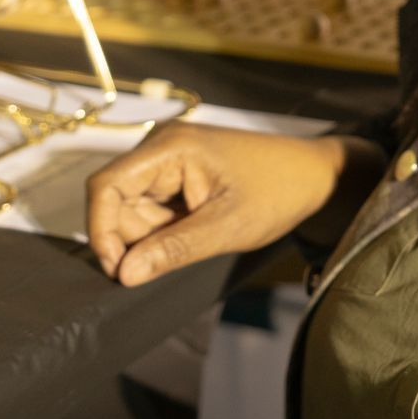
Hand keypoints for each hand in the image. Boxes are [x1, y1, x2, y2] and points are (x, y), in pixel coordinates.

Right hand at [86, 124, 376, 286]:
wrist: (316, 176)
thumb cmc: (279, 192)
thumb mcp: (228, 227)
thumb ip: (173, 250)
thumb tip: (124, 274)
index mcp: (170, 146)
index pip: (105, 186)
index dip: (101, 231)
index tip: (117, 270)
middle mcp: (161, 145)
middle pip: (116, 201)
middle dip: (136, 237)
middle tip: (175, 254)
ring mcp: (169, 158)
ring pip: (133, 208)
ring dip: (153, 235)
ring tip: (200, 234)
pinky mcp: (178, 172)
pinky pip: (152, 207)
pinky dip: (165, 228)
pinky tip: (197, 229)